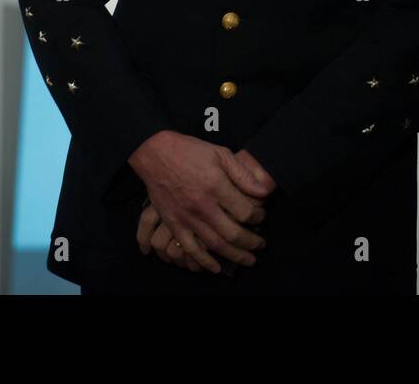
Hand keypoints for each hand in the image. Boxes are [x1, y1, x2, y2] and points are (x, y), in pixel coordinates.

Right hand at [128, 132, 270, 272]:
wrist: (155, 153)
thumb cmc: (189, 151)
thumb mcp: (220, 153)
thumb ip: (242, 174)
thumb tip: (263, 191)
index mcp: (216, 186)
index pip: (245, 212)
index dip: (258, 217)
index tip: (261, 217)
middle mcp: (203, 205)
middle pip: (233, 233)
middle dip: (251, 243)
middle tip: (261, 245)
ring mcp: (187, 217)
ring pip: (215, 245)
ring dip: (235, 255)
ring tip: (248, 259)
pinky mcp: (174, 223)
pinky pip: (190, 248)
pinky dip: (204, 261)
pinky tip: (215, 268)